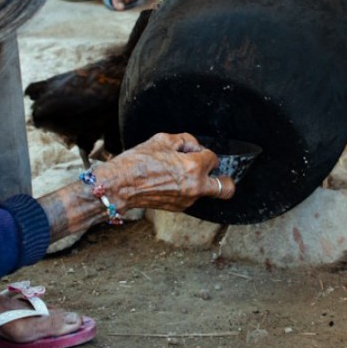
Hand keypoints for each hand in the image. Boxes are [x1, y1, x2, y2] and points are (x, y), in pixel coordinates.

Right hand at [38, 133, 234, 240]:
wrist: (119, 186)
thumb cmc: (138, 161)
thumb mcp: (162, 139)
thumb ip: (185, 140)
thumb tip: (195, 147)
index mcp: (194, 168)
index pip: (213, 157)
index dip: (202, 151)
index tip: (192, 150)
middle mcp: (195, 187)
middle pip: (227, 188)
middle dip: (225, 177)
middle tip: (212, 170)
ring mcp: (188, 200)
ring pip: (207, 192)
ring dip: (200, 181)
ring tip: (178, 172)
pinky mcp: (178, 208)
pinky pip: (192, 197)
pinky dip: (187, 188)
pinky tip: (170, 181)